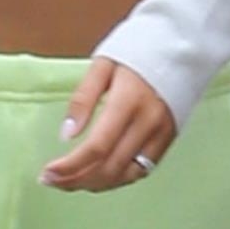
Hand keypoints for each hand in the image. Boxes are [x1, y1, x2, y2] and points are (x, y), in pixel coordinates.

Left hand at [41, 59, 177, 191]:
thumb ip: (83, 98)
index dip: (70, 167)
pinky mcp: (169, 138)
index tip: (47, 173)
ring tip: (71, 181)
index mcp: (129, 100)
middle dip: (76, 180)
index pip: (97, 147)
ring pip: (125, 175)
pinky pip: (142, 170)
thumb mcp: (104, 63)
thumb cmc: (139, 49)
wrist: (183, 44)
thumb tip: (66, 135)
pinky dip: (117, 179)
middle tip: (52, 181)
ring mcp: (162, 133)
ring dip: (95, 184)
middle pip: (110, 167)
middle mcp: (148, 122)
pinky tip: (99, 175)